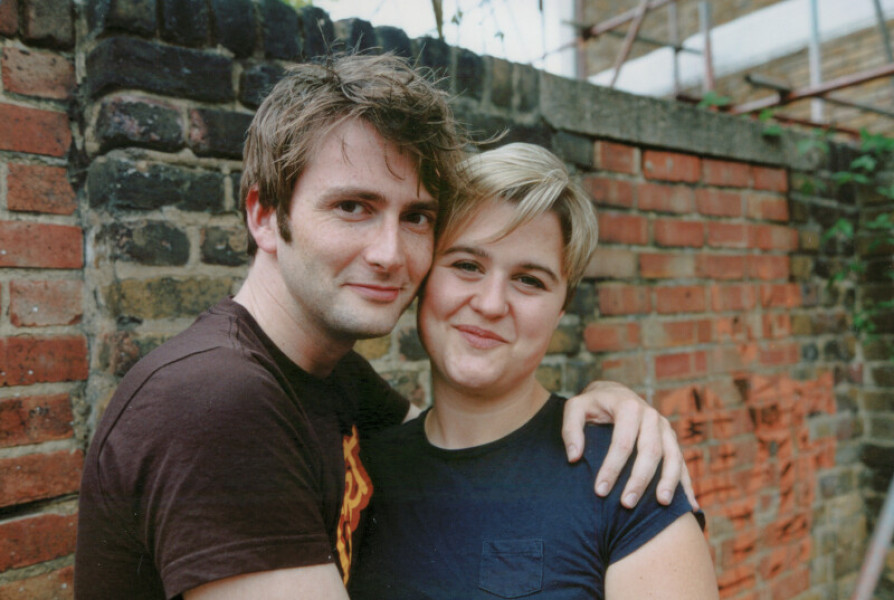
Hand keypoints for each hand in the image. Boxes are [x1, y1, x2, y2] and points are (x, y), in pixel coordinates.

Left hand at [561, 381, 697, 509]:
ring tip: (661, 503)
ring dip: (668, 481)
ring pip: (672, 456)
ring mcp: (664, 428)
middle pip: (650, 451)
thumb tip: (574, 457)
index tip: (599, 491)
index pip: (622, 442)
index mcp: (628, 407)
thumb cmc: (592, 405)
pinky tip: (689, 506)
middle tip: (626, 503)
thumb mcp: (575, 408)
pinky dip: (686, 484)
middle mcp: (651, 416)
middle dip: (639, 479)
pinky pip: (681, 462)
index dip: (611, 468)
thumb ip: (570, 430)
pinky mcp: (671, 439)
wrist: (614, 393)